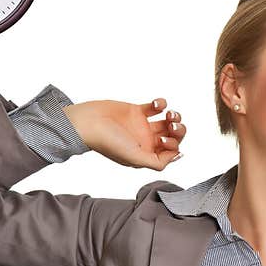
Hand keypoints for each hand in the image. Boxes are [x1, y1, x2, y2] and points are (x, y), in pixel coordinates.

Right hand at [62, 97, 185, 169]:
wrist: (87, 122)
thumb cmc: (106, 142)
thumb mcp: (134, 158)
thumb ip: (156, 162)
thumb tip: (177, 156)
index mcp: (146, 155)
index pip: (171, 152)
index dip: (174, 145)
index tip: (164, 139)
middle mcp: (146, 141)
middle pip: (173, 137)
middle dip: (178, 130)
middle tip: (171, 124)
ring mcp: (142, 126)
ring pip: (167, 122)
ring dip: (174, 116)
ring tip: (169, 113)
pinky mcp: (136, 111)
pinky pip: (156, 107)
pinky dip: (161, 104)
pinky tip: (157, 104)